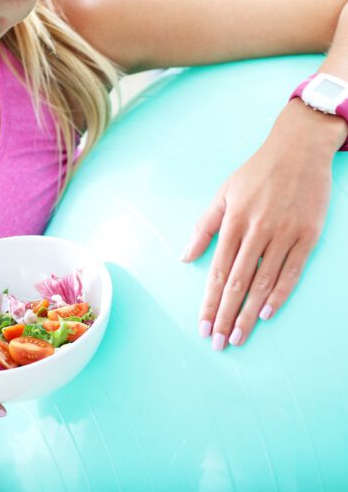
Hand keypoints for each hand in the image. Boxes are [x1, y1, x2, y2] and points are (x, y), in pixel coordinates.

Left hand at [182, 100, 341, 349]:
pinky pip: (293, 271)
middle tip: (217, 342)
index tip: (202, 324)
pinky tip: (266, 314)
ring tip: (238, 336)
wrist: (299, 149)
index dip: (209, 301)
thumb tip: (184, 257)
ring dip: (249, 314)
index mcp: (233, 221)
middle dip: (225, 315)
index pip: (217, 271)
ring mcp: (284, 233)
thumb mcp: (223, 194)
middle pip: (237, 282)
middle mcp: (257, 230)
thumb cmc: (256, 172)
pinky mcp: (308, 235)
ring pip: (263, 282)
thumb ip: (204, 227)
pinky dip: (279, 294)